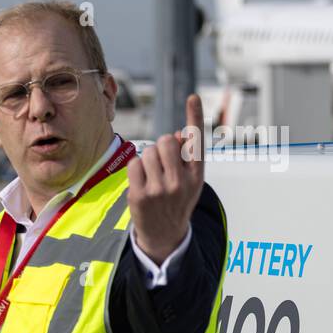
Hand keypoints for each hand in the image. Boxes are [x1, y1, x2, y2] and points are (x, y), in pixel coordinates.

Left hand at [127, 92, 204, 264]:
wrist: (165, 235)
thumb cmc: (176, 200)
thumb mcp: (189, 181)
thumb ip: (185, 157)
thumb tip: (174, 135)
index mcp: (197, 175)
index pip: (196, 141)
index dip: (194, 116)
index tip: (193, 97)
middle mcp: (181, 181)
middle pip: (165, 141)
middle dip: (160, 147)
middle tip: (161, 164)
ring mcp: (160, 189)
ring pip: (148, 152)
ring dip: (147, 159)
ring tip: (152, 177)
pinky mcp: (141, 195)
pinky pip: (134, 164)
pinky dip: (136, 169)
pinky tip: (141, 183)